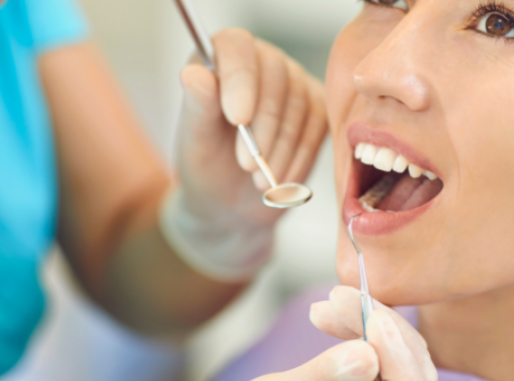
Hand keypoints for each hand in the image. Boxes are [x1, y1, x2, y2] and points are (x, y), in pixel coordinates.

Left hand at [176, 28, 326, 226]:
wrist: (231, 202)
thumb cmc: (207, 166)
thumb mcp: (196, 141)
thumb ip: (196, 105)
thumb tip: (194, 73)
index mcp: (220, 60)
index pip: (236, 45)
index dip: (240, 78)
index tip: (238, 118)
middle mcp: (260, 63)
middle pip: (276, 73)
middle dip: (264, 124)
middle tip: (246, 165)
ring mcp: (292, 83)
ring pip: (300, 102)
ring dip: (281, 146)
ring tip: (260, 181)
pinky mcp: (315, 109)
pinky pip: (319, 125)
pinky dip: (300, 156)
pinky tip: (281, 178)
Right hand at [246, 286, 437, 380]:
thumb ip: (325, 376)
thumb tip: (368, 354)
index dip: (397, 354)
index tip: (373, 318)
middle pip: (414, 368)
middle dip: (378, 325)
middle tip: (339, 297)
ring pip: (399, 356)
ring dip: (365, 322)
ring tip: (322, 307)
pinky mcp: (373, 380)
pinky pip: (382, 354)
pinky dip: (360, 330)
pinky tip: (329, 315)